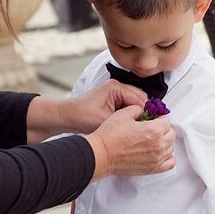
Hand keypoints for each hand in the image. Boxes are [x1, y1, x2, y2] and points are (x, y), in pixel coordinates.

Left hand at [26, 81, 145, 142]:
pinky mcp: (113, 98)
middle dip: (142, 112)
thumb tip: (142, 123)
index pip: (140, 99)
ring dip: (136, 114)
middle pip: (141, 99)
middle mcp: (117, 86)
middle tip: (142, 127)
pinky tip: (128, 124)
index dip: (144, 113)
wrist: (67, 116)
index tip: (147, 126)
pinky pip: (128, 105)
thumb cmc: (81, 117)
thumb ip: (124, 120)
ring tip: (135, 127)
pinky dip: (130, 114)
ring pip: (136, 102)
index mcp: (116, 87)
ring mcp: (116, 91)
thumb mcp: (105, 120)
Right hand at [86, 104, 174, 179]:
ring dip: (165, 142)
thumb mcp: (123, 114)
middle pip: (171, 133)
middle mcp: (158, 145)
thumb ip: (137, 109)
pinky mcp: (152, 168)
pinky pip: (170, 163)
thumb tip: (142, 110)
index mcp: (153, 130)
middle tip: (152, 128)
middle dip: (163, 128)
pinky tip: (160, 152)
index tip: (153, 118)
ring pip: (171, 147)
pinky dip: (168, 157)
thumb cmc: (110, 137)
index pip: (166, 120)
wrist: (102, 154)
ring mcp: (156, 158)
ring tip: (154, 139)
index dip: (158, 117)